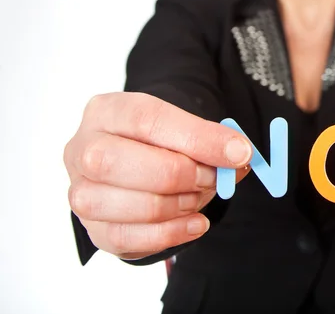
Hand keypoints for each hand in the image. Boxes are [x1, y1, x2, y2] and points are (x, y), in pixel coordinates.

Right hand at [63, 92, 251, 259]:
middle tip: (215, 177)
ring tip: (200, 196)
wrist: (136, 159)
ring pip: (131, 204)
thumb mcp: (182, 127)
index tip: (238, 152)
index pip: (149, 120)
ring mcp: (81, 192)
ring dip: (180, 205)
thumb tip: (239, 155)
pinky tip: (195, 222)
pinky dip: (171, 233)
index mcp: (106, 110)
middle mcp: (83, 149)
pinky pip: (129, 238)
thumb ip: (209, 138)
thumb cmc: (159, 141)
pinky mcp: (92, 230)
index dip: (198, 138)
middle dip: (184, 174)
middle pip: (124, 163)